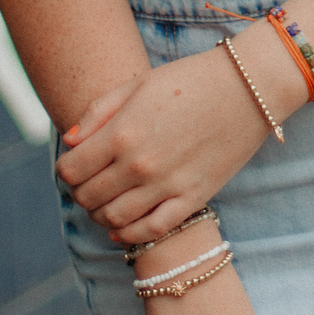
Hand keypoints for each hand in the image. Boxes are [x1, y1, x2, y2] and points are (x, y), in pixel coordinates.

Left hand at [56, 33, 301, 242]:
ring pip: (114, 220)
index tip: (73, 164)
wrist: (247, 88)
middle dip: (80, 192)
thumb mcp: (139, 83)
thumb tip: (69, 141)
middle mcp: (139, 165)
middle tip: (87, 182)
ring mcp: (166, 186)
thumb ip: (98, 112)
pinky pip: (151, 231)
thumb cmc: (190, 79)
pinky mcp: (192, 199)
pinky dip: (129, 235)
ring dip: (100, 215)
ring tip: (103, 202)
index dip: (66, 168)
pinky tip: (122, 227)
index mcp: (122, 132)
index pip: (71, 169)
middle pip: (88, 197)